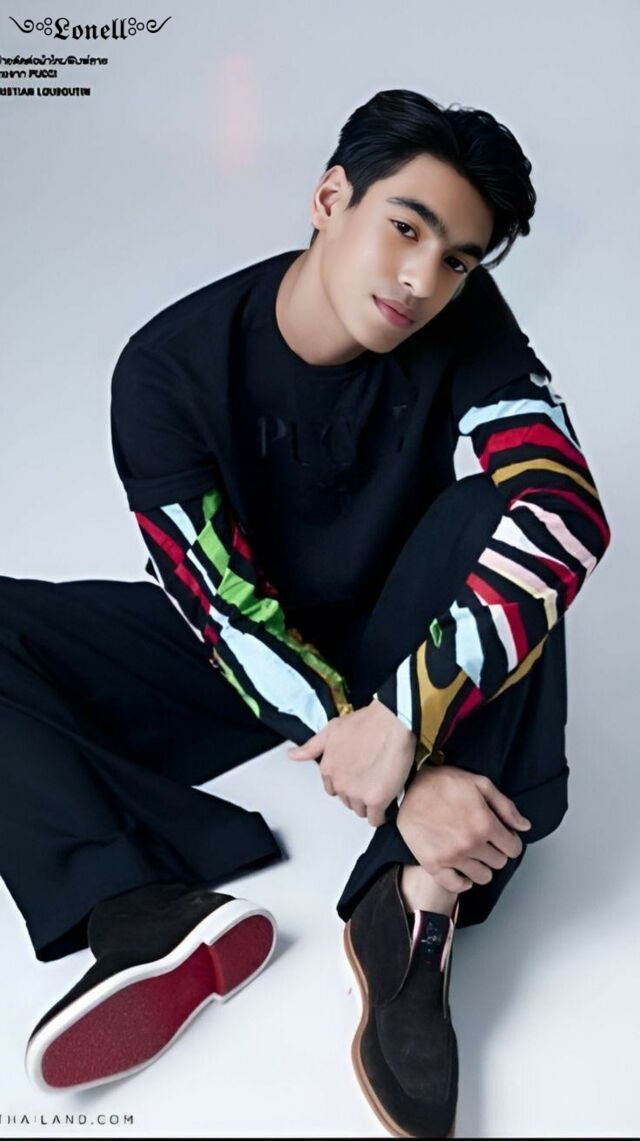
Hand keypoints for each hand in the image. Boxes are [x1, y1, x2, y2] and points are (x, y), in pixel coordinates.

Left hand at [287, 700, 415, 825]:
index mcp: (328, 768)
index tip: (357, 776)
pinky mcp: (376, 800)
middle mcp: (339, 783)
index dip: (347, 782)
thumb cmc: (366, 722)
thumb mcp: (332, 729)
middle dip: (358, 793)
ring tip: (382, 788)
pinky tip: (388, 803)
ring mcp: (357, 793)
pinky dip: (381, 815)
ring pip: (361, 810)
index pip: (333, 788)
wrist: (391, 723)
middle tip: (372, 779)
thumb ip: (312, 746)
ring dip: (369, 804)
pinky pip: (376, 818)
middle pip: (347, 800)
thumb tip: (292, 755)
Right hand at [396, 763, 531, 893]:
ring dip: (482, 866)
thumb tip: (525, 826)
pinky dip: (463, 882)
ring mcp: (451, 857)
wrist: (409, 787)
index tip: (504, 837)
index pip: (513, 848)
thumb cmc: (444, 782)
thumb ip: (506, 806)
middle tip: (486, 841)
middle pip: (499, 863)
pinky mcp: (433, 864)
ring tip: (473, 853)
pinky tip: (463, 871)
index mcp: (484, 823)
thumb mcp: (480, 783)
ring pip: (482, 876)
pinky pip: (456, 885)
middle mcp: (470, 844)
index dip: (511, 841)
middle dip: (497, 851)